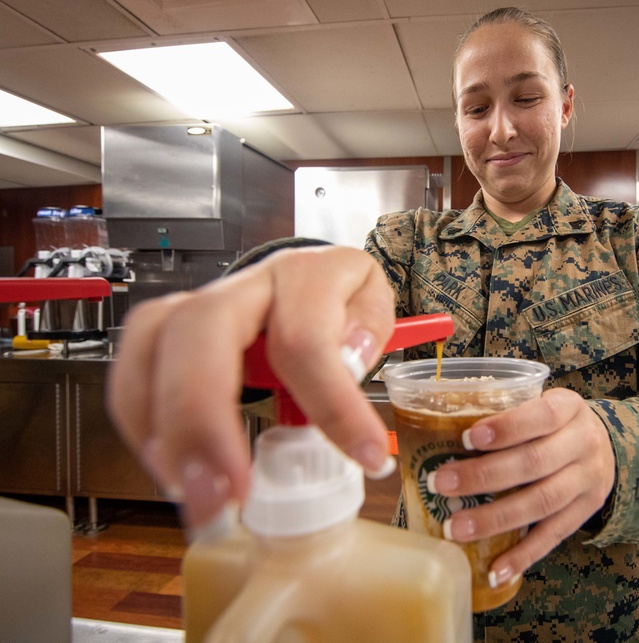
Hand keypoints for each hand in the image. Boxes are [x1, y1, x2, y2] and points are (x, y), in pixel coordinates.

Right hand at [106, 246, 395, 529]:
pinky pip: (131, 374)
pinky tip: (176, 473)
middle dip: (204, 418)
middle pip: (200, 329)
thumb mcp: (372, 308)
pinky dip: (145, 430)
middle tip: (230, 494)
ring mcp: (193, 305)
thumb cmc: (337, 305)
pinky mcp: (161, 333)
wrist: (304, 280)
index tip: (366, 460)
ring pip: (150, 346)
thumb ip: (367, 331)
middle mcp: (243, 285)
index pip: (306, 338)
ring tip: (197, 497)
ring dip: (164, 432)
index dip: (333, 404)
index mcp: (306, 275)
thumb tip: (349, 357)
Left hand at [427, 387, 615, 586]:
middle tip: (441, 483)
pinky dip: (522, 555)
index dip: (505, 428)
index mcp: (569, 409)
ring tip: (456, 527)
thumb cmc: (553, 425)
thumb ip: (503, 414)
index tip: (466, 439)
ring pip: (541, 502)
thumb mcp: (540, 404)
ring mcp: (587, 481)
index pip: (541, 415)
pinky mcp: (584, 513)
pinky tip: (494, 569)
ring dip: (495, 518)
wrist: (606, 448)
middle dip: (484, 476)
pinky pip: (552, 537)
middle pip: (534, 463)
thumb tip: (437, 430)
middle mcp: (583, 444)